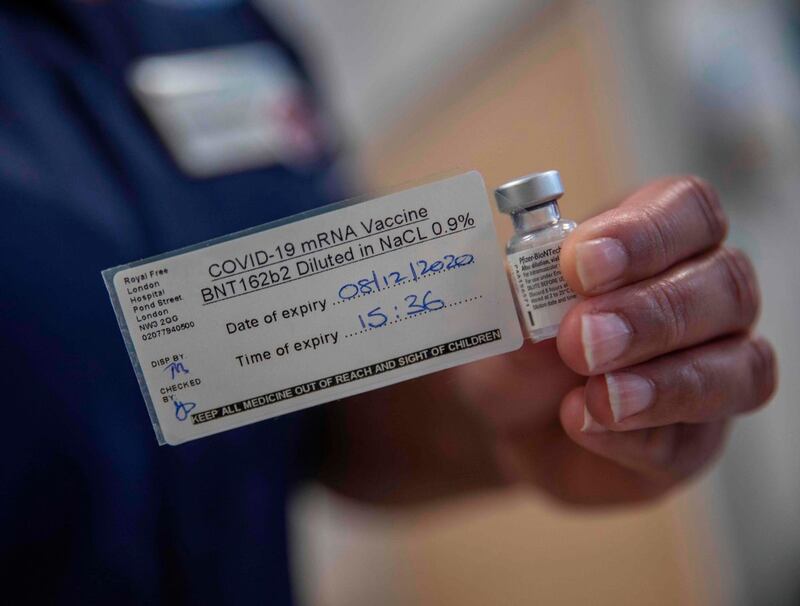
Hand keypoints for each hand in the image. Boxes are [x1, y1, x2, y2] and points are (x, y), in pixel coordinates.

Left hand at [458, 177, 776, 504]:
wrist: (504, 423)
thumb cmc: (517, 347)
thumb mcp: (504, 319)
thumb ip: (523, 306)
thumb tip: (540, 310)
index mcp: (655, 242)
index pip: (688, 209)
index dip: (645, 232)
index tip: (581, 263)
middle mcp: (703, 297)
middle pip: (726, 283)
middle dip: (651, 312)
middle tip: (580, 338)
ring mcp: (714, 370)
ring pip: (741, 366)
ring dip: (665, 382)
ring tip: (598, 394)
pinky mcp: (696, 441)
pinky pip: (694, 440)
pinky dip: (639, 436)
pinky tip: (585, 425)